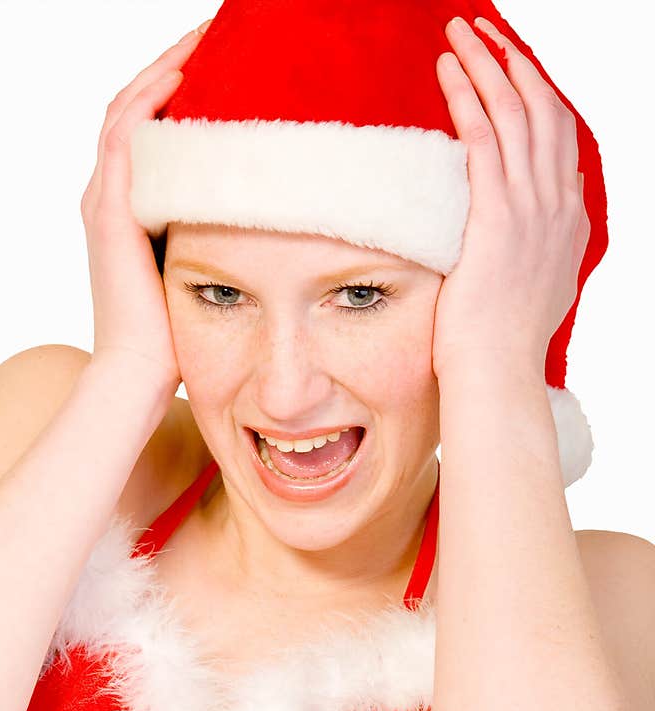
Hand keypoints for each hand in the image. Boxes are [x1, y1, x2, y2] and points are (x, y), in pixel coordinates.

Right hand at [80, 20, 210, 387]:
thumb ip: (215, 228)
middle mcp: (108, 193)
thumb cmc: (174, 331)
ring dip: (166, 66)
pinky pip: (126, 137)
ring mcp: (103, 199)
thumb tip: (270, 205)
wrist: (139, 373)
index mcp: (127, 204)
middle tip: (218, 29)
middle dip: (175, 61)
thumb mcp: (199, 264)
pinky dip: (152, 100)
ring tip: (207, 34)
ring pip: (128, 108)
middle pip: (136, 103)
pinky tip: (186, 74)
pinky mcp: (108, 213)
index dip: (179, 83)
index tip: (225, 56)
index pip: (149, 124)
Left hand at [431, 16, 590, 380]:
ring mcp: (532, 208)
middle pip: (545, 111)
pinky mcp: (497, 215)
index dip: (537, 95)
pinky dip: (468, 97)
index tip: (511, 71)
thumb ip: (531, 255)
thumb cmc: (499, 344)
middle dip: (515, 63)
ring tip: (461, 32)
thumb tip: (517, 242)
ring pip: (516, 112)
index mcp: (568, 222)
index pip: (560, 140)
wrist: (495, 372)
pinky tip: (447, 70)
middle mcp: (559, 206)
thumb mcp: (530, 291)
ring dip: (487, 64)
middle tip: (486, 32)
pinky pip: (484, 138)